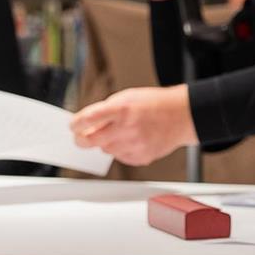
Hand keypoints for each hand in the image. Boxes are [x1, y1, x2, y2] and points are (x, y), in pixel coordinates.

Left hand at [70, 85, 197, 165]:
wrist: (181, 116)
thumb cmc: (155, 104)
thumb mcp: (128, 96)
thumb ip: (107, 109)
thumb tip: (89, 122)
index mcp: (122, 109)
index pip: (88, 119)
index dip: (76, 124)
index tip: (72, 126)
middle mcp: (127, 128)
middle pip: (91, 140)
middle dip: (81, 140)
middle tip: (80, 138)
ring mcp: (134, 144)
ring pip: (105, 150)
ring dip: (105, 143)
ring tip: (118, 133)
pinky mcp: (142, 157)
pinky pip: (120, 157)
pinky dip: (120, 150)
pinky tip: (130, 140)